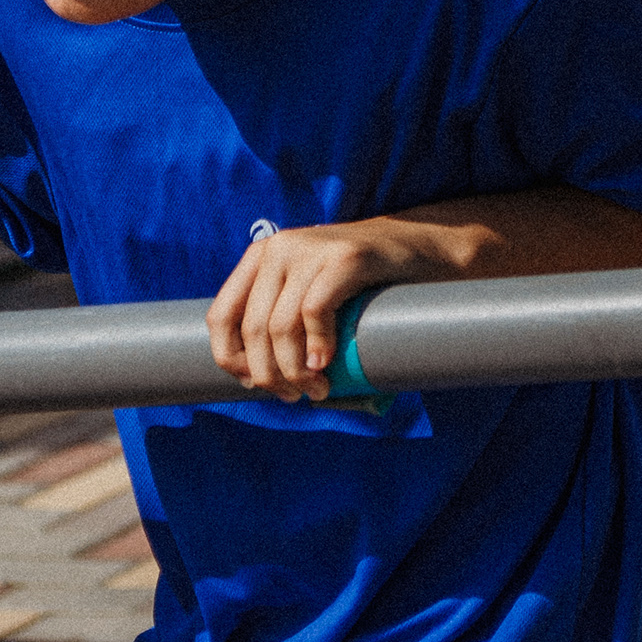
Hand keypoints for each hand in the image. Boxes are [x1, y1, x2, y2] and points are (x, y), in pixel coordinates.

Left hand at [208, 222, 470, 402]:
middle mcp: (279, 249)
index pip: (220, 316)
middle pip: (254, 328)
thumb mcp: (311, 290)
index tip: (256, 385)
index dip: (231, 359)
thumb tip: (254, 379)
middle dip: (270, 374)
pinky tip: (325, 364)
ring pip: (280, 326)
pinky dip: (317, 346)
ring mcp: (311, 250)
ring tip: (317, 389)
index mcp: (260, 258)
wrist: (421, 245)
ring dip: (295, 370)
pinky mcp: (345, 257)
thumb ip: (282, 318)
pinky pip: (314, 311)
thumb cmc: (363, 282)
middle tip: (294, 396)